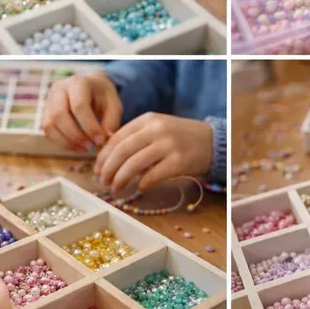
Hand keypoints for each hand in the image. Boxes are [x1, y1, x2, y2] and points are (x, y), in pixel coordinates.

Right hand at [41, 71, 122, 151]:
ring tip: (85, 148)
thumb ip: (111, 121)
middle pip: (59, 115)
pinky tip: (76, 146)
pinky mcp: (45, 112)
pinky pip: (48, 130)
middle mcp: (59, 89)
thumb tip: (103, 140)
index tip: (100, 140)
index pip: (79, 105)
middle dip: (76, 135)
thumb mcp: (114, 105)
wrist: (90, 87)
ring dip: (67, 141)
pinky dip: (61, 142)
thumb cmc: (103, 97)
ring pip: (50, 124)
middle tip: (91, 147)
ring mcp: (49, 100)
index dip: (89, 126)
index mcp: (79, 82)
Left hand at [94, 113, 212, 192]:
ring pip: (134, 164)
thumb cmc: (179, 138)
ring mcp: (168, 144)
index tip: (97, 169)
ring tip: (115, 189)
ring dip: (120, 179)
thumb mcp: (157, 129)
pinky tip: (140, 189)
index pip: (117, 137)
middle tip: (102, 182)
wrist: (212, 141)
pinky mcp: (178, 161)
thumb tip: (108, 159)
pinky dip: (142, 184)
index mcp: (147, 120)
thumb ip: (135, 138)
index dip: (103, 156)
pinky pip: (153, 176)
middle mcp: (156, 129)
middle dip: (108, 169)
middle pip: (122, 151)